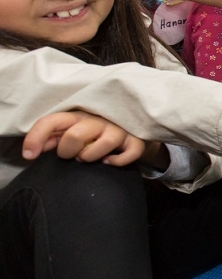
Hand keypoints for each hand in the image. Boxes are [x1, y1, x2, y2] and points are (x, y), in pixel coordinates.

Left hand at [22, 110, 156, 167]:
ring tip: (87, 158)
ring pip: (103, 144)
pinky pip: (130, 152)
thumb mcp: (71, 130)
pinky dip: (118, 161)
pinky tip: (109, 162)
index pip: (51, 121)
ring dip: (90, 156)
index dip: (36, 138)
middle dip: (67, 152)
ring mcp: (118, 129)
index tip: (29, 155)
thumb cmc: (95, 131)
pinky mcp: (136, 139)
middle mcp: (97, 119)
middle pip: (75, 135)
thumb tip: (31, 150)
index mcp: (77, 115)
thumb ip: (52, 139)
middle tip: (71, 155)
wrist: (131, 126)